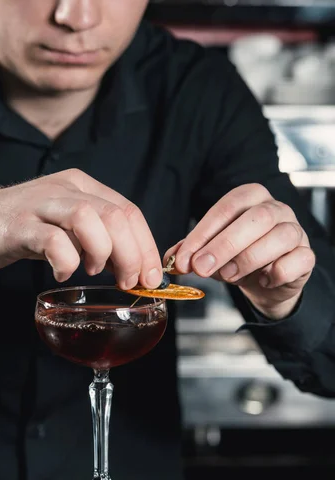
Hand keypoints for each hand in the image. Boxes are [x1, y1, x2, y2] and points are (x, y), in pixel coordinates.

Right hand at [0, 169, 162, 289]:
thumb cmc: (23, 229)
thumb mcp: (66, 229)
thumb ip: (96, 241)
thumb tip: (133, 268)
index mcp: (81, 187)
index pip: (128, 210)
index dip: (147, 246)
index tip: (152, 277)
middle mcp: (65, 189)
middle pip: (115, 215)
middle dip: (132, 254)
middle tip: (129, 281)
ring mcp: (40, 204)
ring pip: (88, 218)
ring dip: (102, 252)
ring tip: (92, 271)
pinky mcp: (18, 225)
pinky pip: (53, 241)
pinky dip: (66, 262)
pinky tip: (62, 273)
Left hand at [164, 184, 315, 319]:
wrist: (267, 282)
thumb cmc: (238, 258)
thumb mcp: (210, 251)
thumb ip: (191, 251)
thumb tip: (172, 259)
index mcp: (251, 197)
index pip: (227, 207)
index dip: (203, 233)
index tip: (184, 258)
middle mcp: (277, 209)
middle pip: (255, 218)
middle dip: (224, 245)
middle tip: (201, 268)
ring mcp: (296, 230)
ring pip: (280, 236)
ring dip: (248, 259)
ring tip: (227, 276)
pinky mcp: (307, 255)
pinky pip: (298, 260)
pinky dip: (278, 272)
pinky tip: (263, 280)